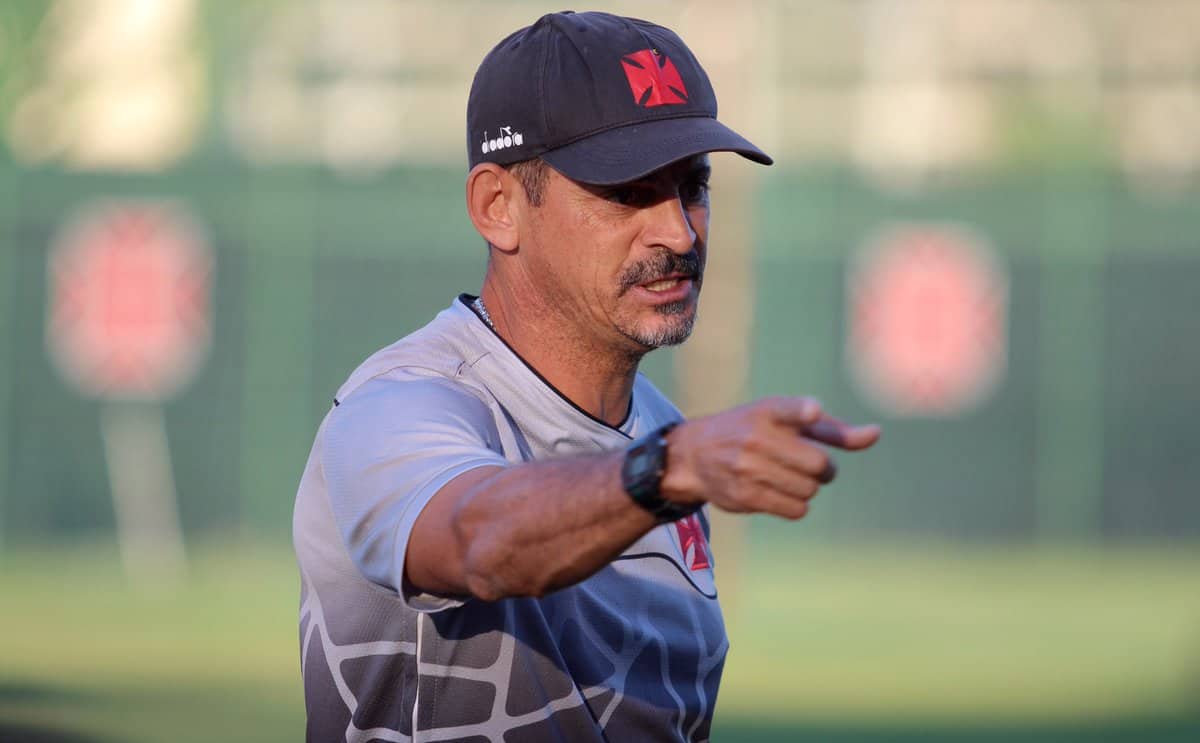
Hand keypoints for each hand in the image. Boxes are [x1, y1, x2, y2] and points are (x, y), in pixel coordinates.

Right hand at [660, 397, 880, 519]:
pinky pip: (796, 509)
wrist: (696, 455)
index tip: (811, 412)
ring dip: (808, 488)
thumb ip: (832, 429)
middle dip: (823, 469)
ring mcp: (747, 467)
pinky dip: (797, 505)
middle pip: (818, 464)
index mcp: (768, 410)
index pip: (789, 409)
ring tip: (788, 477)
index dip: (804, 412)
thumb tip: (877, 434)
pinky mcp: (744, 495)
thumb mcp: (786, 421)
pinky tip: (779, 493)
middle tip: (809, 464)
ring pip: (809, 490)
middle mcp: (756, 436)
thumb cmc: (755, 432)